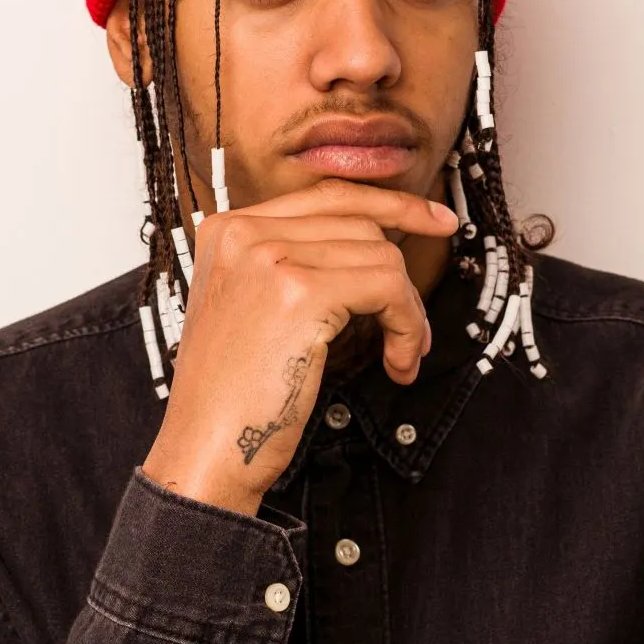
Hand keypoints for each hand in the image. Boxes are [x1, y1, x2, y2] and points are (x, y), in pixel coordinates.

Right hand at [142, 177, 458, 514]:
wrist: (207, 447)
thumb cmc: (232, 395)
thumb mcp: (253, 308)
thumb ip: (295, 266)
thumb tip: (378, 246)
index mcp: (227, 230)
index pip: (326, 196)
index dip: (390, 205)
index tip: (435, 223)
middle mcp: (243, 233)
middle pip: (360, 224)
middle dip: (402, 276)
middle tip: (417, 326)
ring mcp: (269, 258)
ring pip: (381, 256)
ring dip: (407, 312)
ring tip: (400, 356)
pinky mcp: (300, 293)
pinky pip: (388, 289)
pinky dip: (408, 326)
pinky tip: (397, 363)